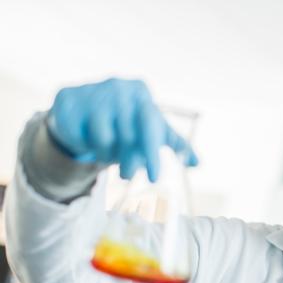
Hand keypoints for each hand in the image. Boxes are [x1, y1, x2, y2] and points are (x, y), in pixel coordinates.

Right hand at [47, 78, 197, 181]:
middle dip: (130, 162)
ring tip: (107, 150)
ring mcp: (91, 90)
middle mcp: (117, 86)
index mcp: (141, 92)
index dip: (152, 154)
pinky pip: (79, 136)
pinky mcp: (67, 99)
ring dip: (106, 155)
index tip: (155, 178)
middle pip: (126, 136)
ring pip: (103, 140)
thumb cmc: (127, 121)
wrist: (85, 106)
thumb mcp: (153, 129)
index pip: (150, 126)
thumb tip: (198, 163)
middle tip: (129, 175)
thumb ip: (176, 144)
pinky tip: (86, 137)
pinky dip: (84, 144)